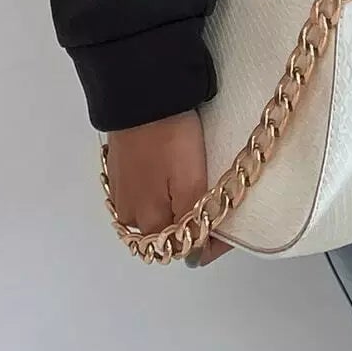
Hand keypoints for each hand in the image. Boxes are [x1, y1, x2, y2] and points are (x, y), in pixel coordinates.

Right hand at [103, 108, 231, 266]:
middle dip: (193, 224)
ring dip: (175, 208)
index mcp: (148, 222)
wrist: (140, 93)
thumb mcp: (190, 182)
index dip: (211, 243)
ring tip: (197, 186)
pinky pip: (142, 193)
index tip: (233, 229)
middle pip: (167, 233)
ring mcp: (120, 191)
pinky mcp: (118, 169)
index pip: (184, 249)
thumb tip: (196, 257)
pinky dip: (160, 192)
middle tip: (219, 203)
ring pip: (153, 214)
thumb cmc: (170, 138)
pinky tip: (171, 174)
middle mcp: (129, 215)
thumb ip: (194, 220)